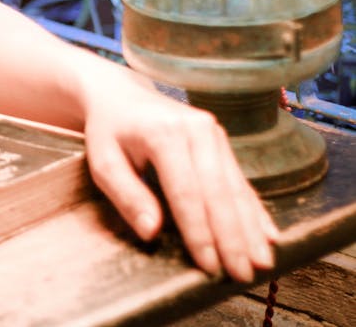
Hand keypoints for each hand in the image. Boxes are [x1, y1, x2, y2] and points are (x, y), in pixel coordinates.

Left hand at [82, 77, 278, 281]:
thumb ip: (127, 195)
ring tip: (262, 263)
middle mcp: (196, 130)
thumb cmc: (108, 132)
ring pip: (235, 188)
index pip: (186, 192)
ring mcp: (212, 133)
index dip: (199, 232)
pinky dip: (254, 210)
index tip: (209, 265)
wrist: (120, 95)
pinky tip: (268, 235)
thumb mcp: (103, 161)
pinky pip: (239, 180)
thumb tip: (152, 232)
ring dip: (250, 229)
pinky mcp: (220, 140)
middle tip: (244, 275)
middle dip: (232, 238)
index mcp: (164, 134)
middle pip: (218, 192)